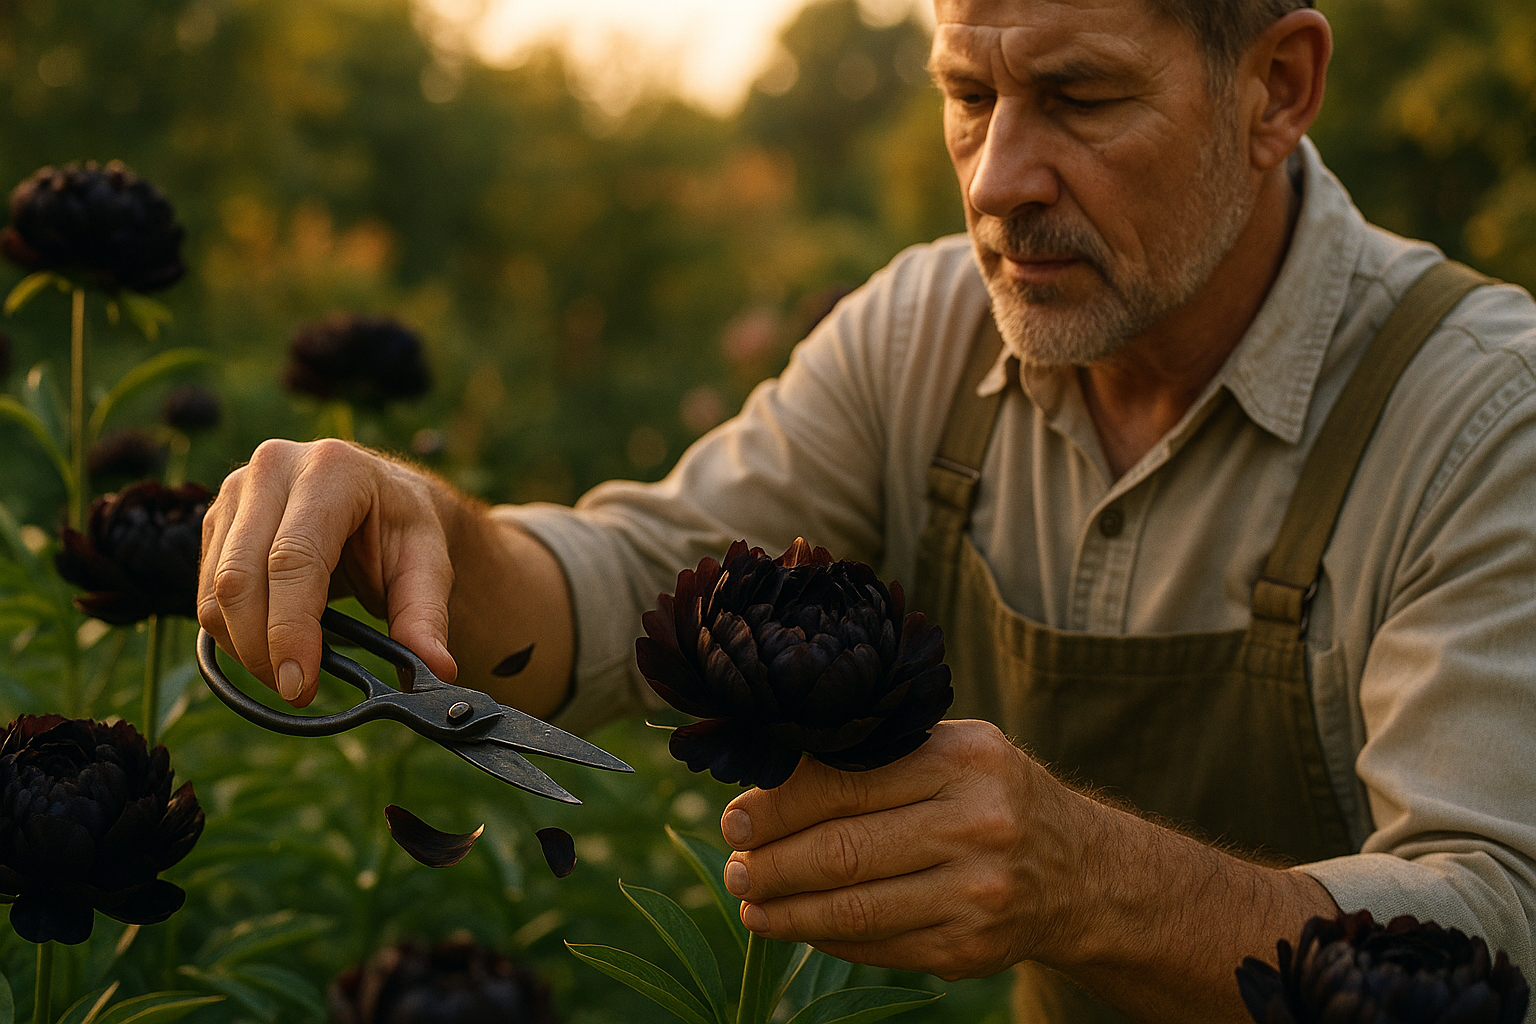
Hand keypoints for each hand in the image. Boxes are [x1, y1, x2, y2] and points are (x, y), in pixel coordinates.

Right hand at [198, 438, 460, 706]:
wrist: (378, 496)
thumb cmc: (402, 527)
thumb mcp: (428, 564)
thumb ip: (426, 616)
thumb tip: (435, 670)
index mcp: (333, 469)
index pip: (293, 559)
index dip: (290, 630)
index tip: (299, 687)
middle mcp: (273, 469)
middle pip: (241, 577)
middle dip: (262, 649)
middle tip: (297, 692)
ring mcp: (235, 491)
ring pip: (215, 590)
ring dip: (245, 648)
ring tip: (291, 674)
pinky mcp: (216, 520)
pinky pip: (206, 592)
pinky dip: (233, 634)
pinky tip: (271, 649)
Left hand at [718, 720, 1089, 980]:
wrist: (1078, 870)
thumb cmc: (989, 795)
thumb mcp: (951, 750)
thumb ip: (876, 755)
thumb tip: (768, 775)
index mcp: (963, 759)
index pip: (846, 783)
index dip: (778, 807)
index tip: (736, 820)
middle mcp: (977, 825)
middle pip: (843, 852)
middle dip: (771, 865)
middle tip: (734, 869)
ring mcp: (977, 894)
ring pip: (854, 910)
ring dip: (786, 912)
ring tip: (751, 904)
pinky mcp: (970, 950)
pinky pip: (876, 948)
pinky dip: (826, 939)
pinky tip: (799, 925)